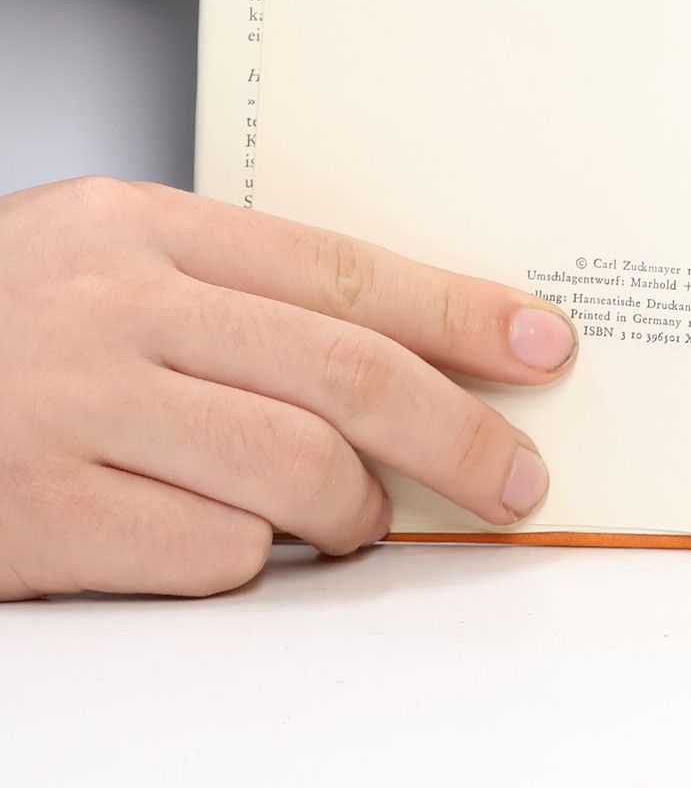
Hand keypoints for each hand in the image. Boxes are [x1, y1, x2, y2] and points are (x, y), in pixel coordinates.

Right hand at [0, 177, 576, 598]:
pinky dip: (251, 559)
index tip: (543, 344)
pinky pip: (211, 552)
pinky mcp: (36, 517)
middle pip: (347, 372)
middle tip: (516, 474)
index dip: (462, 312)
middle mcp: (112, 307)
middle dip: (458, 433)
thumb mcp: (97, 260)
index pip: (347, 269)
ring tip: (358, 520)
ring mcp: (69, 411)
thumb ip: (232, 294)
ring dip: (357, 512)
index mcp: (140, 227)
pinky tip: (238, 542)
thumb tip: (402, 353)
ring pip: (297, 470)